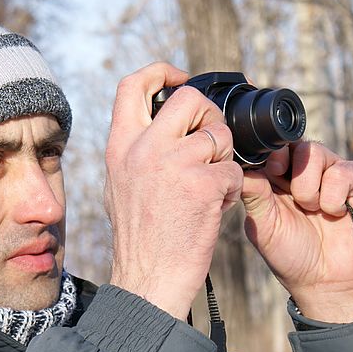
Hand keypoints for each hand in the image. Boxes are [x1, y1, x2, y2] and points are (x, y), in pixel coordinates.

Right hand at [105, 63, 242, 319]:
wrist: (148, 280)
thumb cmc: (139, 238)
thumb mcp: (119, 184)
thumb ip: (137, 151)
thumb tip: (161, 123)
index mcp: (121, 146)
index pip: (134, 85)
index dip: (162, 71)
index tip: (181, 80)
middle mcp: (144, 148)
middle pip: (189, 98)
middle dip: (208, 115)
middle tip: (211, 140)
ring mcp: (174, 164)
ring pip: (218, 136)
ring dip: (223, 159)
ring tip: (211, 186)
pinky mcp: (203, 185)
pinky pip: (233, 169)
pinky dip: (231, 188)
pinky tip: (215, 207)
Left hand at [241, 141, 352, 322]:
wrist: (324, 280)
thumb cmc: (290, 253)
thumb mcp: (263, 223)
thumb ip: (253, 193)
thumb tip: (238, 167)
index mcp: (276, 178)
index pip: (271, 148)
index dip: (269, 152)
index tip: (271, 171)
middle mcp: (303, 171)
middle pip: (293, 142)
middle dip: (288, 166)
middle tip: (289, 191)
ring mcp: (331, 173)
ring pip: (315, 152)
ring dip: (308, 186)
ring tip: (311, 209)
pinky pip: (343, 171)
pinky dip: (334, 196)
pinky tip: (333, 213)